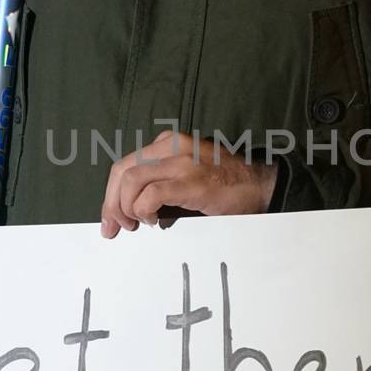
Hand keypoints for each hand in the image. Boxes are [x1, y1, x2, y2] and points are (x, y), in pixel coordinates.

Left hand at [100, 130, 276, 237]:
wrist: (260, 185)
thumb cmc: (225, 183)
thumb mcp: (187, 172)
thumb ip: (160, 181)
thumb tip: (131, 208)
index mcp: (169, 143)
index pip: (125, 165)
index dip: (110, 194)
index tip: (110, 217)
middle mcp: (172, 147)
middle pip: (122, 171)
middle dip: (111, 203)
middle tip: (114, 227)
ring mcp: (182, 162)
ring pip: (131, 181)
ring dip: (125, 208)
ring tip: (136, 224)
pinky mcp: (191, 181)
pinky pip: (150, 195)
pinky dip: (143, 210)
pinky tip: (153, 220)